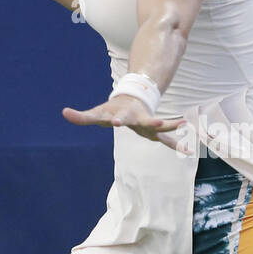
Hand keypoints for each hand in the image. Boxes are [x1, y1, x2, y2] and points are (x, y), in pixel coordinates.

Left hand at [62, 94, 184, 148]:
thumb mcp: (96, 114)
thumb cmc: (112, 111)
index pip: (118, 117)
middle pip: (144, 121)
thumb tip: (64, 112)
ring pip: (162, 127)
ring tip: (184, 125)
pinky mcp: (154, 131)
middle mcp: (138, 118)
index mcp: (123, 115)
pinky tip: (188, 152)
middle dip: (151, 121)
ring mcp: (148, 124)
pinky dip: (177, 146)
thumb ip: (81, 116)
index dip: (116, 119)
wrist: (132, 101)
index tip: (116, 122)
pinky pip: (167, 141)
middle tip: (156, 122)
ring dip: (171, 126)